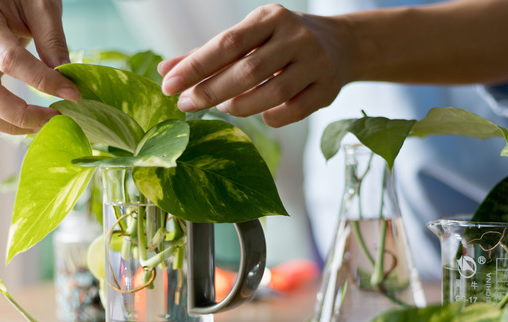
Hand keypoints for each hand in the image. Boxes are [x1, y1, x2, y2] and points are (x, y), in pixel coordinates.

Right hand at [0, 0, 79, 134]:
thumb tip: (65, 79)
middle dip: (24, 115)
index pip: (10, 61)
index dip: (43, 82)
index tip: (73, 94)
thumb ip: (52, 40)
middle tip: (57, 119)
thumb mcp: (43, 5)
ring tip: (42, 124)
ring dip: (8, 125)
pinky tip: (5, 124)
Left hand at [158, 4, 353, 127]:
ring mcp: (315, 63)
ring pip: (273, 93)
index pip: (227, 44)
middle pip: (248, 70)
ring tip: (224, 107)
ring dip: (241, 106)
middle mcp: (295, 37)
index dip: (196, 66)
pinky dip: (271, 117)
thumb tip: (166, 71)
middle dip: (212, 91)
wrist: (340, 44)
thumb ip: (208, 54)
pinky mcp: (328, 88)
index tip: (169, 85)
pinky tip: (260, 115)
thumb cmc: (280, 42)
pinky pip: (294, 111)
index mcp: (270, 18)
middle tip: (186, 105)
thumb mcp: (248, 37)